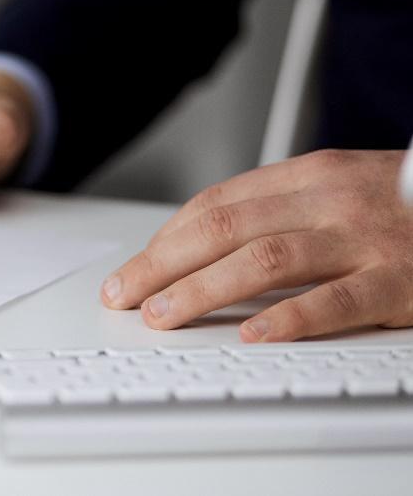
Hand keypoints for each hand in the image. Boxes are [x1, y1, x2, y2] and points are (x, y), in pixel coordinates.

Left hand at [100, 149, 412, 341]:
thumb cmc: (408, 206)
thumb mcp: (340, 190)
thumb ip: (280, 210)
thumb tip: (205, 243)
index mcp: (309, 175)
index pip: (217, 204)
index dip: (166, 239)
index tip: (132, 269)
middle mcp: (330, 200)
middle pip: (224, 228)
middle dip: (163, 264)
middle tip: (125, 296)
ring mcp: (366, 239)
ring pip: (266, 258)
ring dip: (204, 289)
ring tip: (164, 316)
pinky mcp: (402, 279)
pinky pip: (338, 300)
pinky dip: (291, 318)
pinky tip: (254, 334)